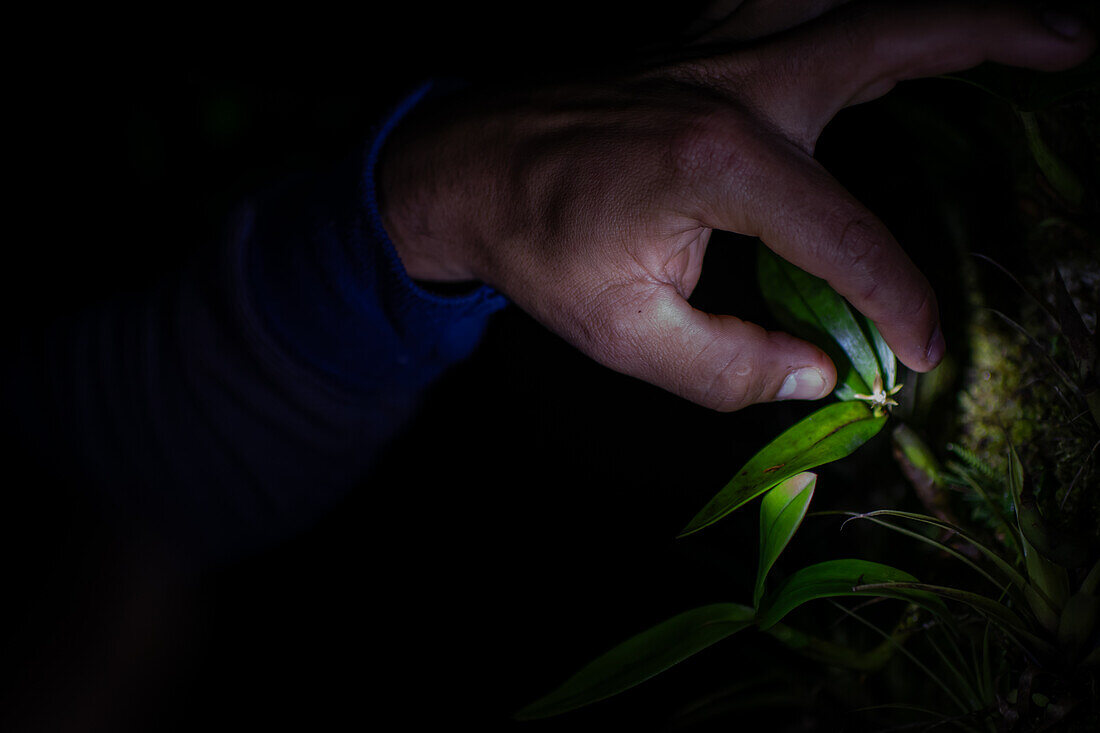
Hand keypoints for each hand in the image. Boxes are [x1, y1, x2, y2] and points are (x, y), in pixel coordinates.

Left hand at [378, 1, 1093, 411]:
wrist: (467, 166)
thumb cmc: (538, 246)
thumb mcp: (625, 334)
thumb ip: (730, 366)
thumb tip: (819, 379)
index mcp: (721, 160)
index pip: (848, 237)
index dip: (898, 301)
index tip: (923, 349)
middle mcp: (735, 83)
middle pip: (890, 36)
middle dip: (995, 34)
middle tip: (1077, 44)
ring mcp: (717, 45)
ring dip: (934, 7)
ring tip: (1018, 22)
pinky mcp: (700, 40)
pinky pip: (795, 4)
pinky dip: (853, 12)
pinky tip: (880, 35)